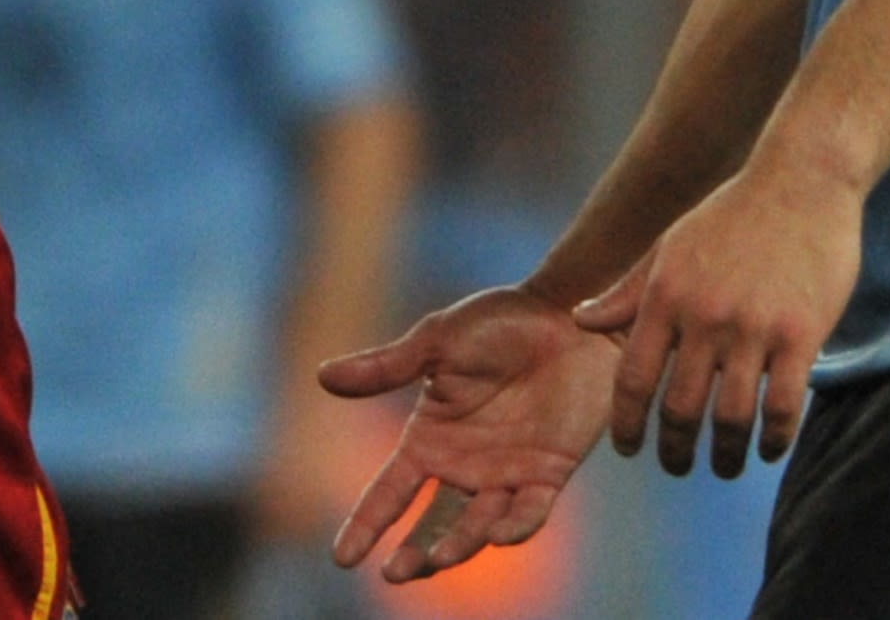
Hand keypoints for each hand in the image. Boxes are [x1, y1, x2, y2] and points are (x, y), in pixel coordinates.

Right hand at [320, 286, 618, 582]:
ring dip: (457, 547)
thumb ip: (386, 367)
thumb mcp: (436, 341)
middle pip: (432, 526)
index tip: (342, 559)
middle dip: (413, 554)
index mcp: (429, 438)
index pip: (390, 491)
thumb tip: (322, 377)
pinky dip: (515, 528)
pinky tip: (498, 534)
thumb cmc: (498, 322)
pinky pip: (529, 513)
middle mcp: (464, 466)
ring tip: (438, 559)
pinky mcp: (549, 474)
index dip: (366, 524)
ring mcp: (506, 474)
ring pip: (477, 528)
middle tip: (395, 573)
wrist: (567, 315)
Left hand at [577, 144, 863, 474]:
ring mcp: (753, 327)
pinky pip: (782, 405)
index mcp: (666, 295)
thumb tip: (579, 320)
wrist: (800, 180)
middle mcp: (703, 315)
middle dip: (674, 449)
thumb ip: (627, 292)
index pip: (633, 376)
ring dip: (725, 454)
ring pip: (731, 416)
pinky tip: (768, 448)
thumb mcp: (669, 247)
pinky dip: (774, 438)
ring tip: (724, 466)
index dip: (626, 422)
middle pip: (680, 406)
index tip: (628, 449)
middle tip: (676, 466)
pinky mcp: (800, 334)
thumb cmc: (732, 216)